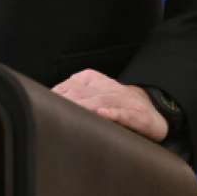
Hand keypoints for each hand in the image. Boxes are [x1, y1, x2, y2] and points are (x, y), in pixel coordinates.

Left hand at [52, 69, 167, 141]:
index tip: (43, 106)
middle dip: (66, 101)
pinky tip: (102, 115)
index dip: (57, 96)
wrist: (153, 112)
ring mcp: (122, 101)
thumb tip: (48, 102)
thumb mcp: (96, 94)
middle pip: (82, 93)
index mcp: (94, 80)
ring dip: (85, 107)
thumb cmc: (118, 105)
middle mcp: (107, 88)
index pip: (71, 84)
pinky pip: (122, 113)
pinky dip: (112, 114)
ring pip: (100, 102)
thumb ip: (74, 95)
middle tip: (51, 111)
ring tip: (72, 113)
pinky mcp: (136, 115)